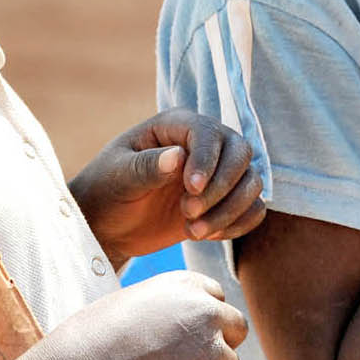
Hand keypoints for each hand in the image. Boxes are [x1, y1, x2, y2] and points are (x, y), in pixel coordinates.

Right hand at [48, 271, 246, 359]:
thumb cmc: (92, 337)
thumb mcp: (132, 301)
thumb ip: (166, 305)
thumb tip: (180, 323)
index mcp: (187, 284)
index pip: (218, 297)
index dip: (203, 318)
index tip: (184, 334)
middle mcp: (207, 312)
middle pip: (237, 328)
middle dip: (219, 344)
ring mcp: (212, 352)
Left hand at [70, 109, 266, 265]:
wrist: (108, 225)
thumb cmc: (106, 192)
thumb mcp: (118, 178)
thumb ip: (146, 167)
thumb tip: (178, 156)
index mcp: (175, 125)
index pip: (208, 132)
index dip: (206, 160)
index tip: (191, 190)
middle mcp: (203, 144)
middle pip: (241, 153)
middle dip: (221, 188)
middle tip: (188, 212)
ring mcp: (217, 173)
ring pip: (252, 182)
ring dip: (229, 211)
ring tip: (193, 231)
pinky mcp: (224, 201)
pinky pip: (253, 208)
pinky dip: (237, 224)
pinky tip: (206, 234)